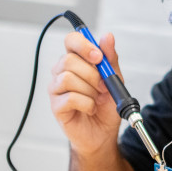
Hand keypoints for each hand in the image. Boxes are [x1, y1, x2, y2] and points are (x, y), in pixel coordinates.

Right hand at [48, 31, 125, 155]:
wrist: (104, 133)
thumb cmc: (106, 106)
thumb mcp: (115, 79)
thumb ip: (110, 58)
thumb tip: (108, 37)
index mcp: (76, 61)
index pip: (71, 41)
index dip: (83, 45)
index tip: (99, 57)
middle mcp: (62, 72)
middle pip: (69, 60)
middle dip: (92, 74)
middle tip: (103, 86)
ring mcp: (56, 89)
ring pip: (68, 78)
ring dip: (90, 90)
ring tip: (96, 99)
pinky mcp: (56, 106)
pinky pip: (70, 97)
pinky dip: (87, 104)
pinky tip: (90, 108)